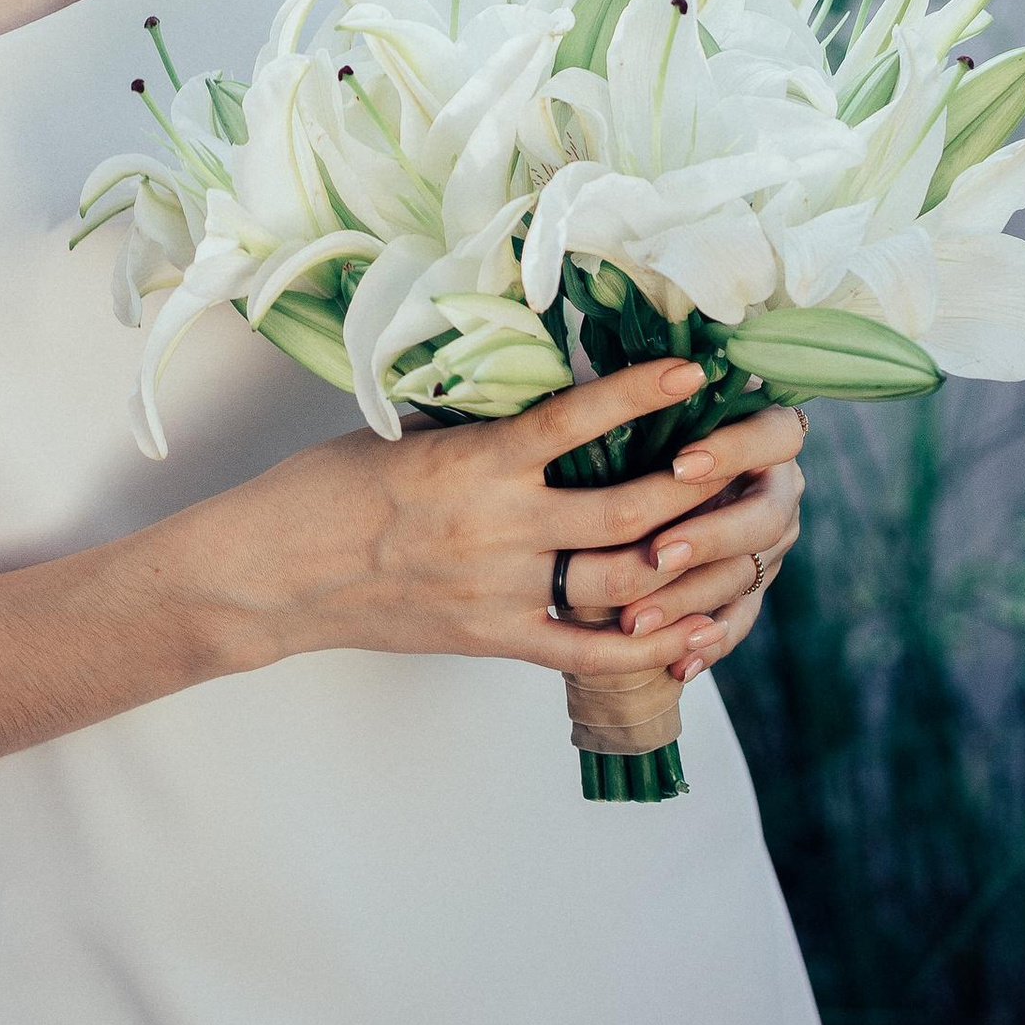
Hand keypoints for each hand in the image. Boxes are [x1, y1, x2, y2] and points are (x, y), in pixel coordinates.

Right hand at [203, 358, 762, 691]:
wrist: (275, 575)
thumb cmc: (330, 488)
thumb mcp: (407, 436)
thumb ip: (483, 430)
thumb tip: (549, 394)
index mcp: (472, 463)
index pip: (572, 421)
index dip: (638, 396)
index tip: (693, 374)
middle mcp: (496, 528)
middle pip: (623, 510)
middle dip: (694, 484)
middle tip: (749, 456)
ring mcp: (499, 591)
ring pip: (619, 578)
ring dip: (686, 557)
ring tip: (740, 531)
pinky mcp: (493, 639)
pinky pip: (587, 650)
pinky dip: (649, 644)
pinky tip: (697, 630)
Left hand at [552, 398, 807, 686]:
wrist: (644, 482)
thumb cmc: (641, 427)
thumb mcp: (654, 412)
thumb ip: (657, 411)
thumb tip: (628, 389)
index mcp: (767, 435)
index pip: (777, 436)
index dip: (735, 450)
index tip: (680, 462)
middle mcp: (777, 491)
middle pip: (766, 518)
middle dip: (709, 537)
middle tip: (656, 553)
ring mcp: (769, 546)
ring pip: (744, 577)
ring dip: (690, 600)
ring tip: (636, 620)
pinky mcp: (750, 591)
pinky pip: (737, 623)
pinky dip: (707, 647)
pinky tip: (676, 668)